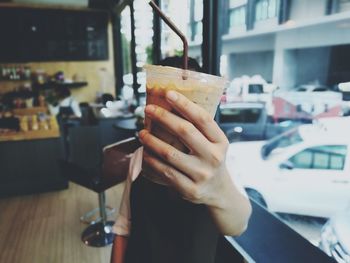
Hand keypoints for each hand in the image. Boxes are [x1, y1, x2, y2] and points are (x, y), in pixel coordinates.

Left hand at [139, 90, 231, 208]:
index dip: (185, 104)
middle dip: (163, 117)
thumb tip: (172, 105)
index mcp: (220, 142)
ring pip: (170, 153)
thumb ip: (200, 129)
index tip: (168, 93)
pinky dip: (151, 160)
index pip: (202, 118)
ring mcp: (202, 174)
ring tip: (141, 133)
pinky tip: (145, 153)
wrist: (218, 192)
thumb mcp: (214, 144)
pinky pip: (165, 172)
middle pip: (185, 131)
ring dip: (151, 140)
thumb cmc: (210, 160)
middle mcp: (213, 157)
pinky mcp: (189, 189)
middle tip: (148, 109)